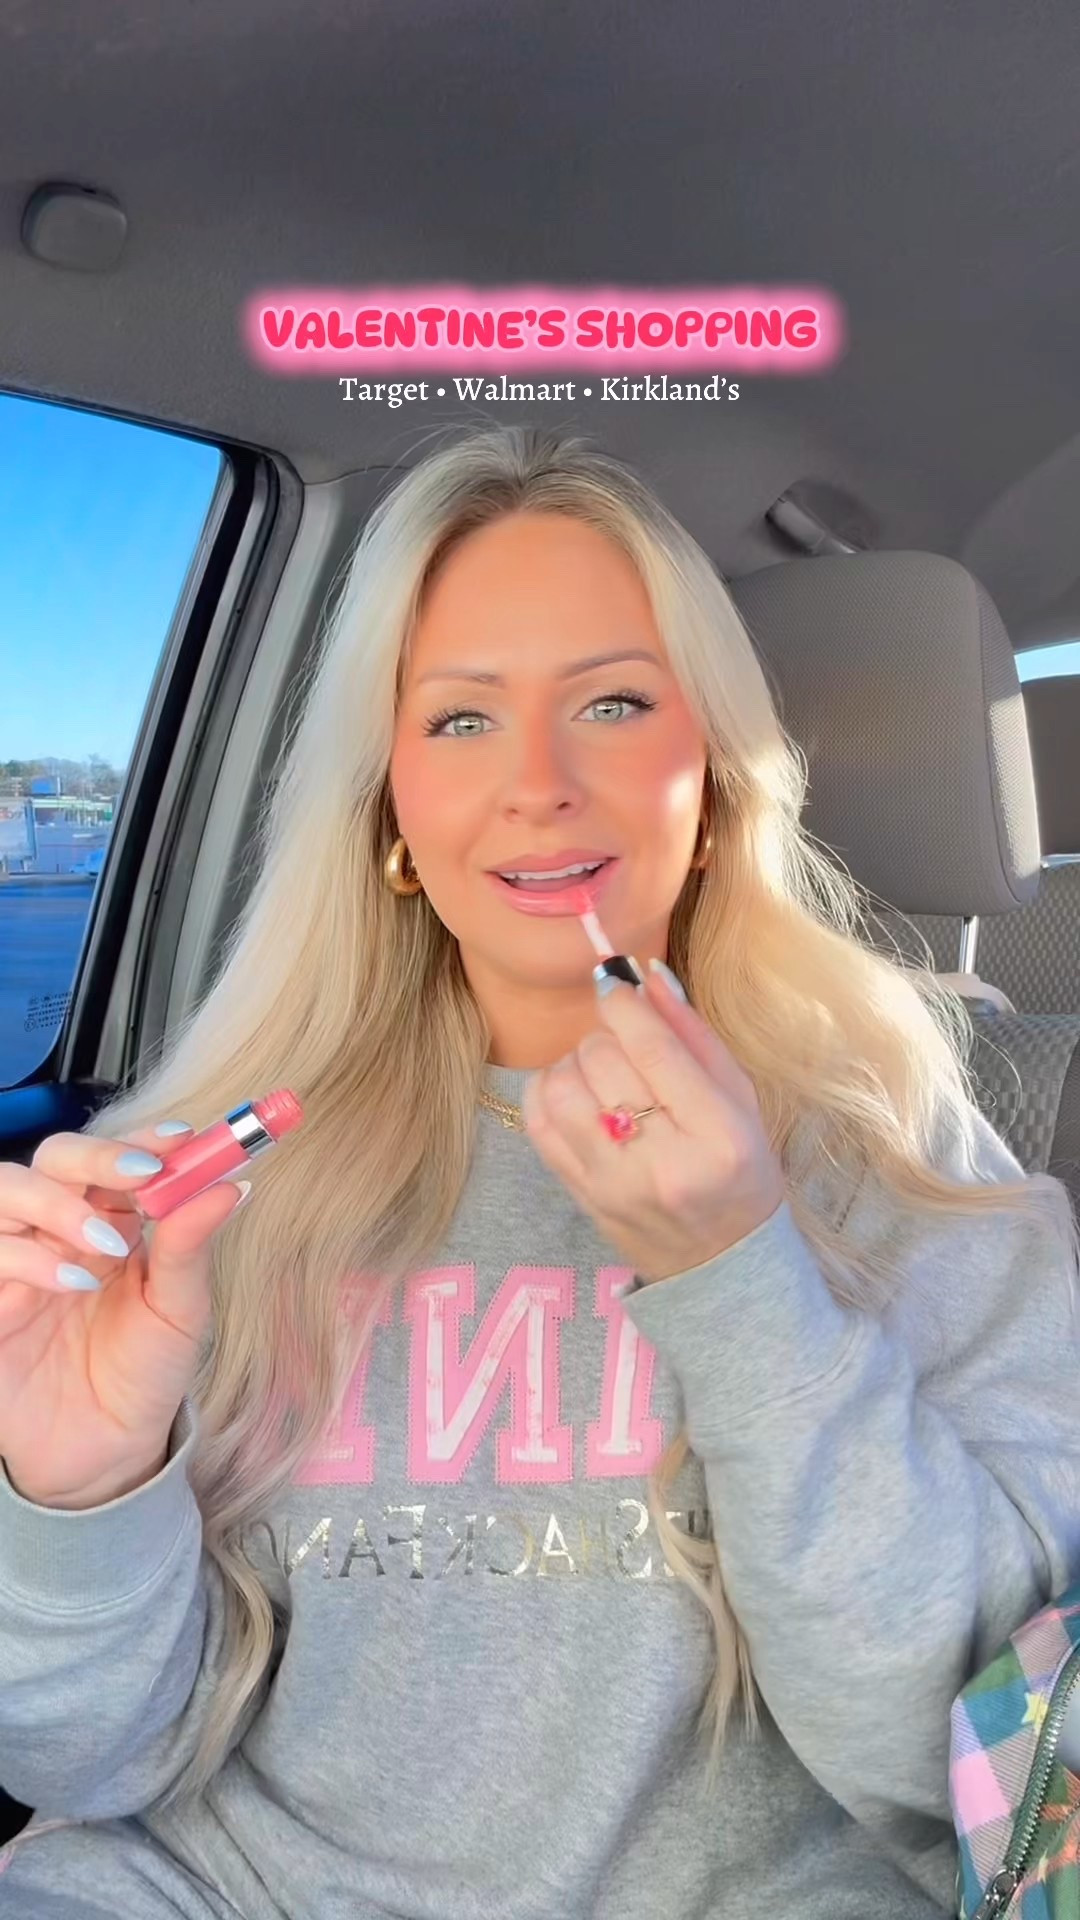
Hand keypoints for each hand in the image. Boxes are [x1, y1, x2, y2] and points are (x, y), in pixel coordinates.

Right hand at [0, 1128, 249, 1507]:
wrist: (105, 1452)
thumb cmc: (144, 1373)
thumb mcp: (180, 1312)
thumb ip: (192, 1248)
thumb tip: (233, 1186)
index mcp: (110, 1220)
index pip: (114, 1158)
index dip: (143, 1138)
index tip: (182, 1138)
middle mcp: (59, 1232)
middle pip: (53, 1159)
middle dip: (96, 1156)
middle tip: (142, 1175)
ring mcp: (18, 1264)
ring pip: (7, 1191)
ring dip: (59, 1204)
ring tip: (109, 1241)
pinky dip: (32, 1260)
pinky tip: (75, 1283)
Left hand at [521, 966, 784, 1284]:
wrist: (721, 1263)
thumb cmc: (740, 1169)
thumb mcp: (740, 1098)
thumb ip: (694, 1034)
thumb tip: (646, 975)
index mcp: (718, 1135)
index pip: (654, 1049)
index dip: (625, 1003)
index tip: (617, 984)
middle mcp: (663, 1163)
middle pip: (603, 1062)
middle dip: (606, 1034)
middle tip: (624, 1042)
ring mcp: (614, 1185)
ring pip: (562, 1088)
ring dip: (574, 1062)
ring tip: (601, 1070)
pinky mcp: (581, 1196)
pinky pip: (538, 1123)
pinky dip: (546, 1091)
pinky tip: (573, 1091)